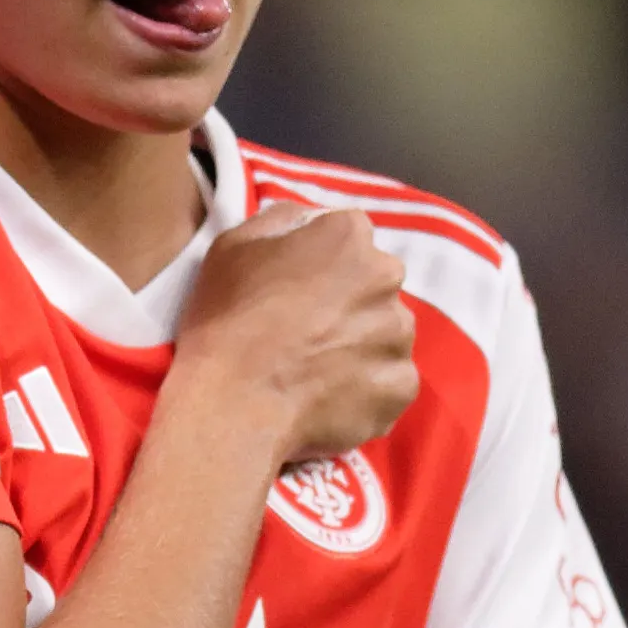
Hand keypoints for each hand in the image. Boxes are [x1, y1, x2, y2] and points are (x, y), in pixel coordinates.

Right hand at [171, 202, 415, 463]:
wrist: (234, 405)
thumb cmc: (227, 321)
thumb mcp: (233, 247)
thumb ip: (280, 222)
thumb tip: (306, 223)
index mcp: (348, 236)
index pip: (347, 239)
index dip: (321, 266)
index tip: (296, 292)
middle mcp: (386, 277)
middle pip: (374, 285)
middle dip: (349, 304)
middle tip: (307, 335)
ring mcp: (398, 335)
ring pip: (385, 334)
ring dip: (360, 347)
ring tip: (318, 374)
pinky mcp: (400, 386)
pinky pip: (389, 383)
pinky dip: (367, 391)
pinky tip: (330, 400)